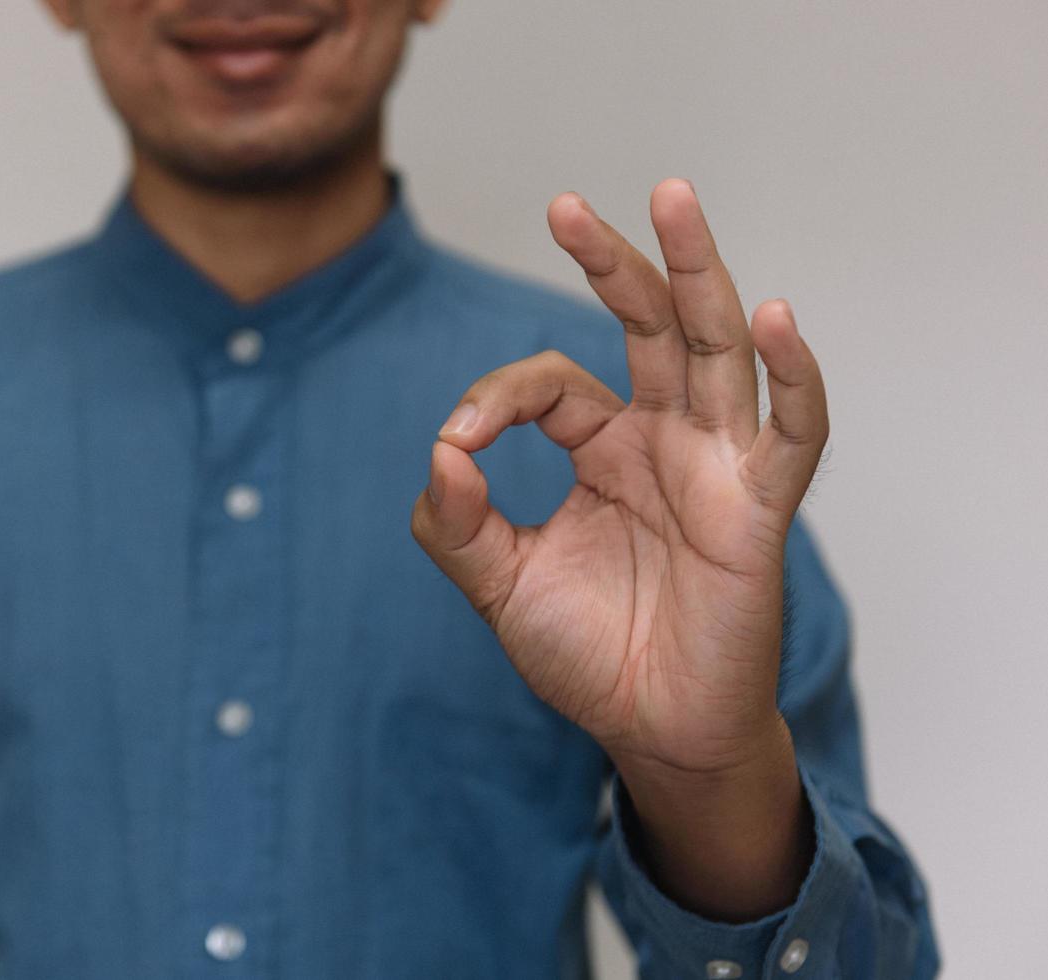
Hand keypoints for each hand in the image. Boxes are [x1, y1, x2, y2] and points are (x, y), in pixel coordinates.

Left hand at [411, 179, 827, 782]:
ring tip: (671, 198)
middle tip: (565, 205)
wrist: (651, 731)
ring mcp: (716, 465)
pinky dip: (792, 375)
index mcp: (604, 448)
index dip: (496, 399)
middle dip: (612, 262)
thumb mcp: (500, 585)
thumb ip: (457, 523)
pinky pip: (792, 432)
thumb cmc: (589, 654)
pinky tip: (772, 316)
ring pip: (715, 347)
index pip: (551, 383)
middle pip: (647, 326)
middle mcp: (663, 440)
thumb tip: (440, 450)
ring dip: (697, 273)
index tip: (458, 446)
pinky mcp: (759, 508)